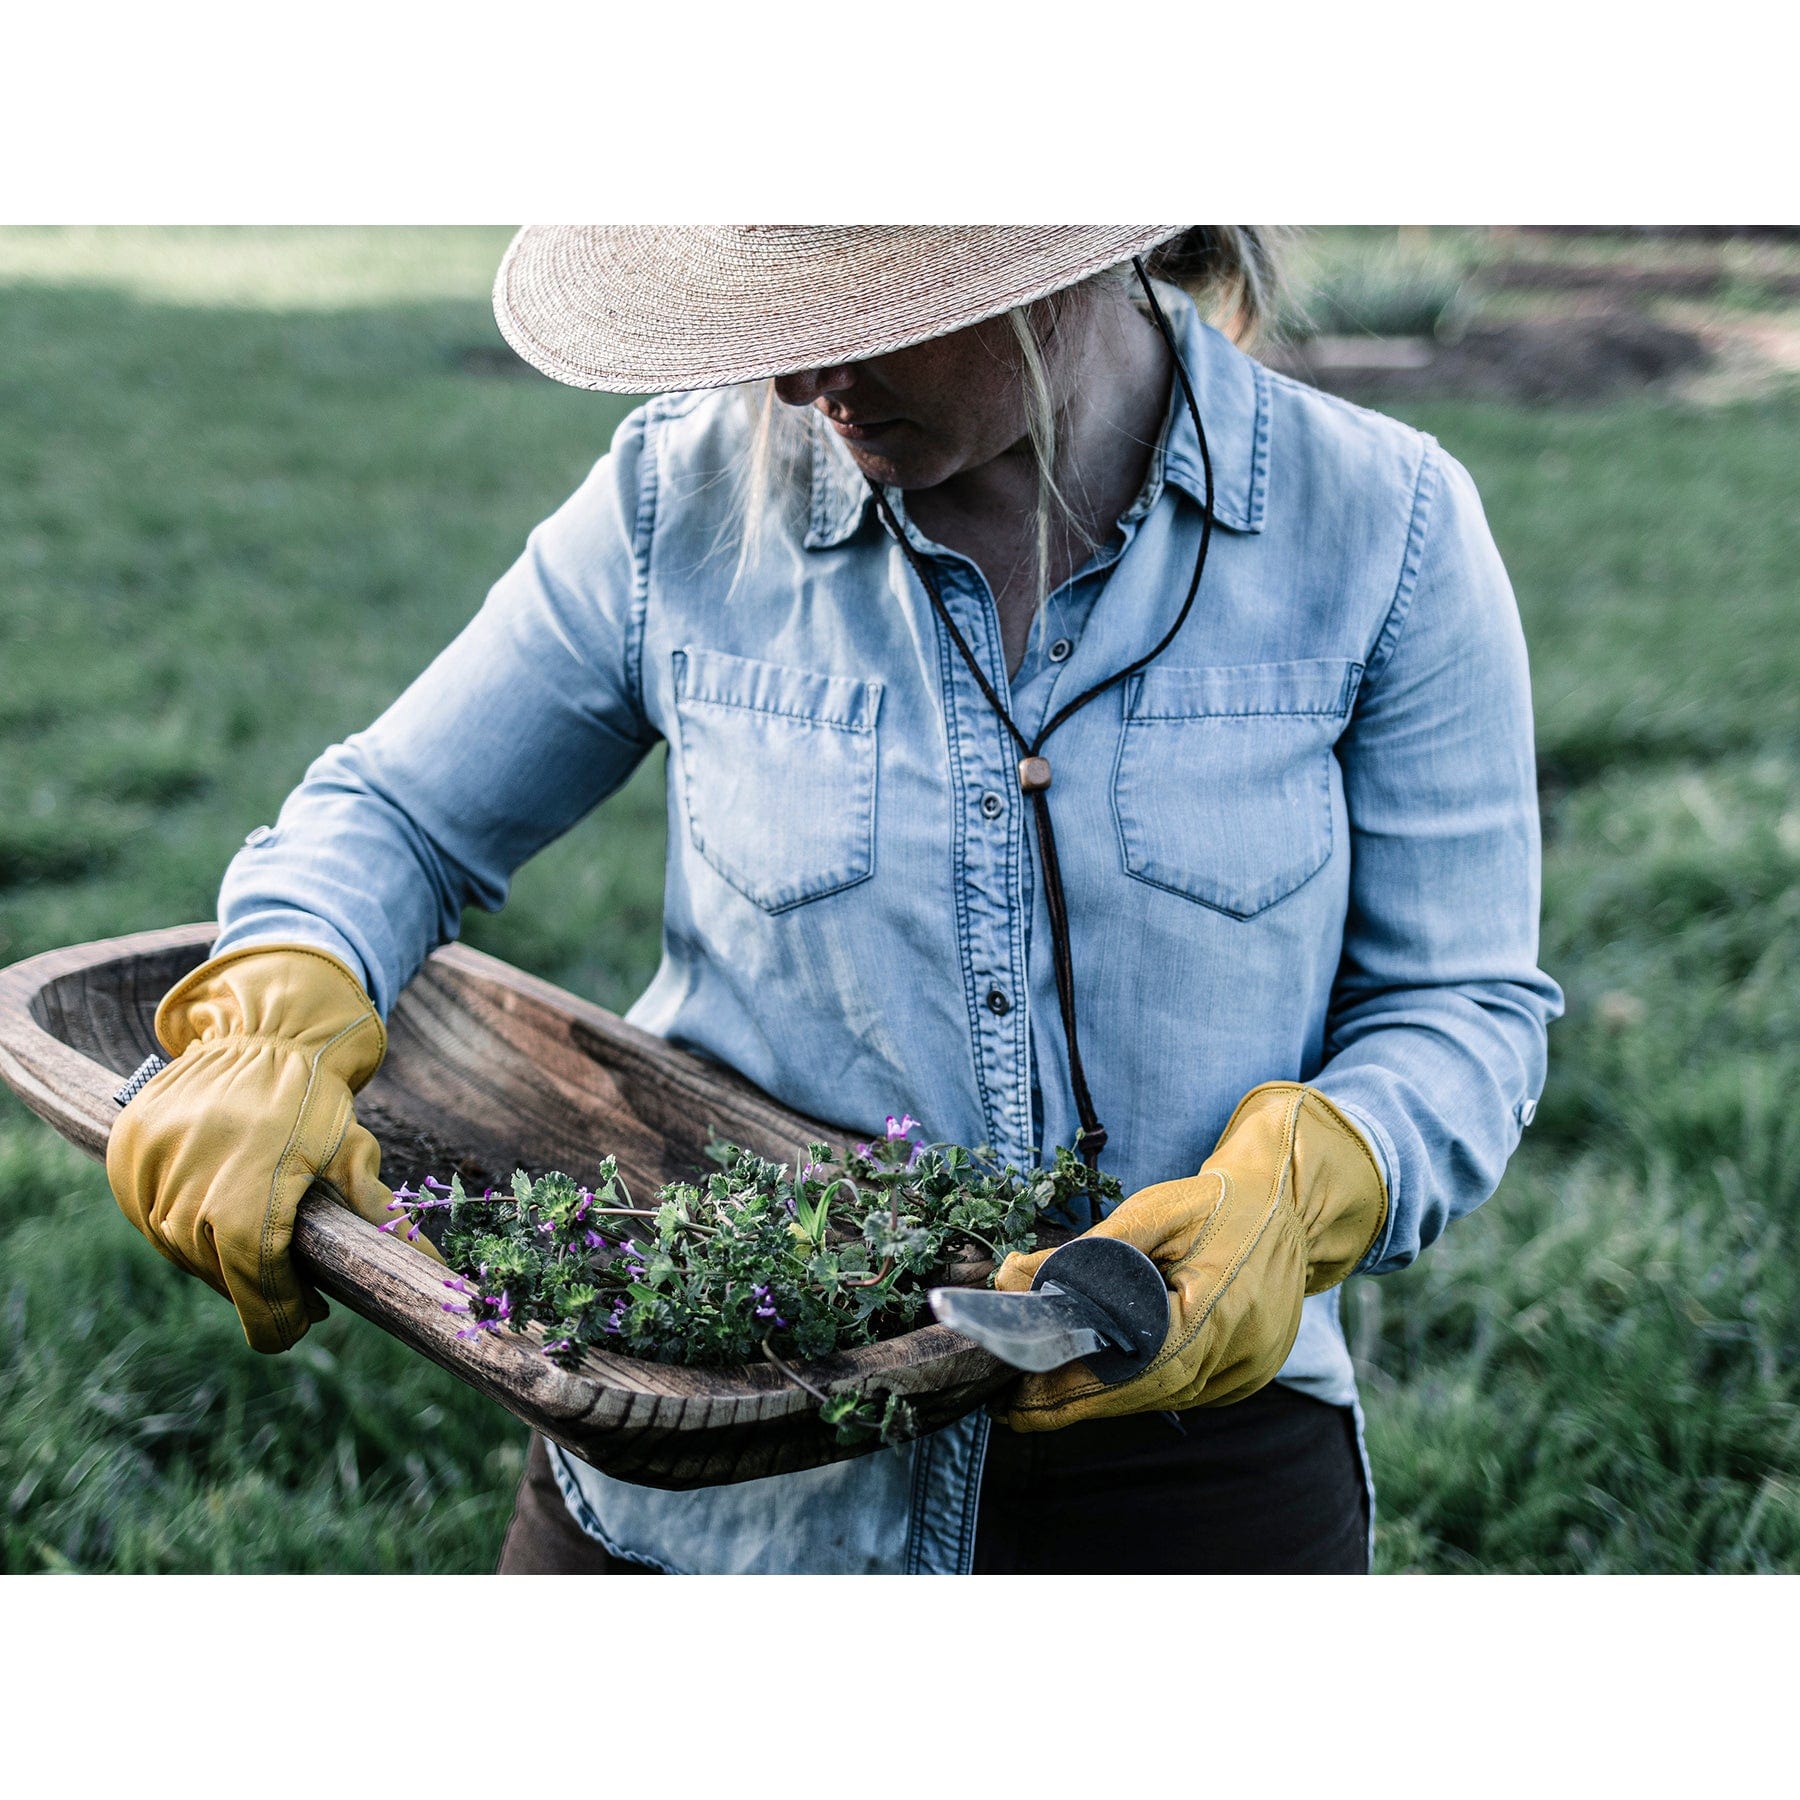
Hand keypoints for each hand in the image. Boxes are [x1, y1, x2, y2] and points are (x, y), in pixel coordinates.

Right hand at [106, 943, 439, 1352]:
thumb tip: (433, 1269)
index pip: (254, 1287)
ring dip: (218, 1261)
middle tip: (293, 1290)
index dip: (279, 1315)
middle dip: (257, 1288)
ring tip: (256, 1255)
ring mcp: (149, 1172)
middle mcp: (188, 1191)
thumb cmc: (318, 1096)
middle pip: (219, 1272)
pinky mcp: (127, 1154)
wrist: (265, 1028)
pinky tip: (217, 1226)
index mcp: (245, 1198)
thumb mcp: (352, 1153)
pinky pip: (150, 1213)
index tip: (302, 1324)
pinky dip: (183, 1228)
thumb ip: (379, 1215)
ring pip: (180, 1247)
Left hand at [994, 1083, 1386, 1430]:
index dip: (1077, 1390)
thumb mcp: (1154, 1211)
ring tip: (1042, 1393)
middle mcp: (1239, 1355)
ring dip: (1104, 1398)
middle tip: (1015, 1406)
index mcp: (1221, 1312)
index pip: (1138, 1369)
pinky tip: (1099, 1381)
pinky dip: (1139, 1387)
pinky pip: (1183, 1391)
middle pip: (1144, 1394)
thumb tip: (1014, 1277)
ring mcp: (1247, 1372)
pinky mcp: (1246, 1376)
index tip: (1021, 1401)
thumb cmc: (1220, 1203)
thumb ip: (1087, 1249)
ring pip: (1162, 1398)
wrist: (1290, 1207)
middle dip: (1076, 1402)